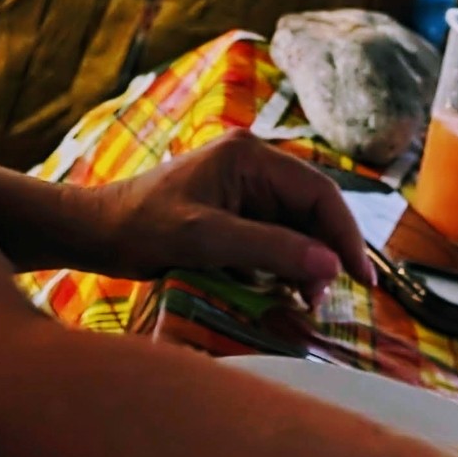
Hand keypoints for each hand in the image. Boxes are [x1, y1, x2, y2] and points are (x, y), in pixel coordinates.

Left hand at [88, 133, 375, 304]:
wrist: (96, 232)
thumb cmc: (142, 228)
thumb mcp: (207, 240)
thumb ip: (272, 249)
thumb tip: (331, 265)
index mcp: (250, 157)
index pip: (321, 194)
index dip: (347, 237)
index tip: (361, 278)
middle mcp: (255, 165)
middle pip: (315, 212)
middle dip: (325, 255)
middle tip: (320, 297)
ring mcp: (247, 188)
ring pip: (301, 228)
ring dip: (307, 264)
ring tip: (302, 299)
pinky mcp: (239, 211)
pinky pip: (279, 237)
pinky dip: (287, 265)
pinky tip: (282, 289)